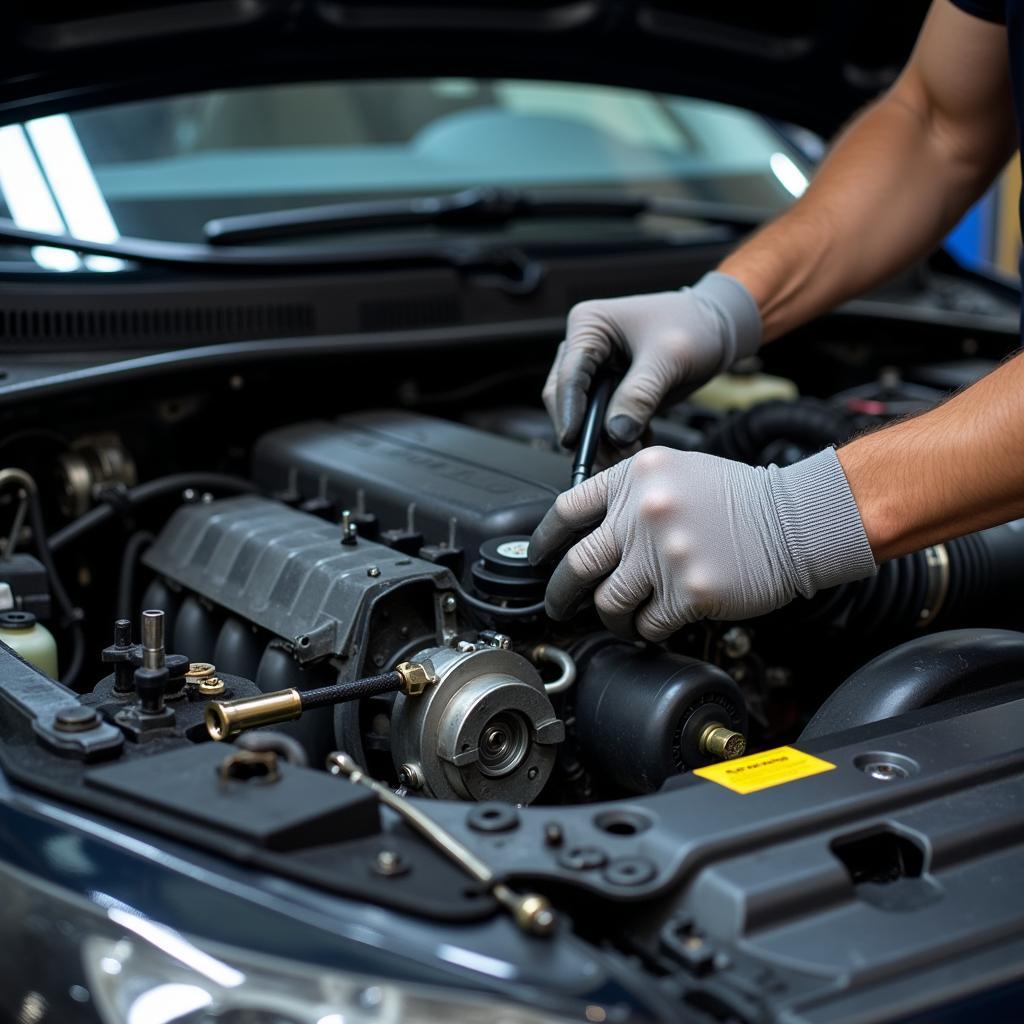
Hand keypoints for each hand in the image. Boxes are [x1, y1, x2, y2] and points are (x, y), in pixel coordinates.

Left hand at [529, 446, 875, 639]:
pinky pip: (648, 624)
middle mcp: (643, 511)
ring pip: (608, 602)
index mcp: (635, 476)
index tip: (539, 558)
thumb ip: (630, 494)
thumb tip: (589, 532)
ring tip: (619, 620)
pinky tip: (655, 624)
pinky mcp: (689, 591)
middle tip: (559, 605)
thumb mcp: (676, 471)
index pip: (567, 510)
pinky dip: (646, 630)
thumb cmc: (739, 498)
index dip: (544, 540)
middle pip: (577, 565)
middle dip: (561, 594)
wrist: (794, 519)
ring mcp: (664, 553)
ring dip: (609, 619)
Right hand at [542, 272, 760, 448]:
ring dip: (602, 440)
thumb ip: (640, 395)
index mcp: (588, 326)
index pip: (568, 375)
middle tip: (609, 457)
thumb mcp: (668, 359)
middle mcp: (583, 348)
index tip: (572, 441)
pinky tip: (639, 444)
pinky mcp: (609, 391)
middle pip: (566, 399)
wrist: (717, 329)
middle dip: (586, 432)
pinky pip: (602, 422)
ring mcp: (594, 371)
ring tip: (629, 455)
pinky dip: (616, 438)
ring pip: (582, 416)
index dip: (569, 411)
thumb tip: (616, 434)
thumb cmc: (694, 327)